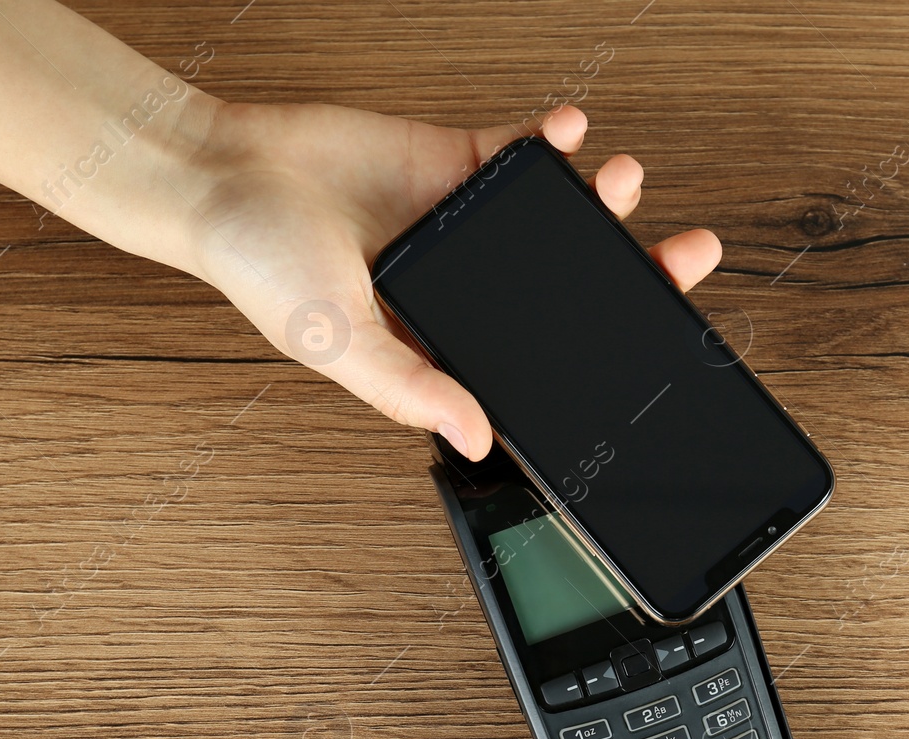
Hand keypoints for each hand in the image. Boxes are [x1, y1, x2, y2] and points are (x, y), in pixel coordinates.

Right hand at [177, 102, 722, 460]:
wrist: (219, 172)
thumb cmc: (260, 263)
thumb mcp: (336, 341)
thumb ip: (409, 386)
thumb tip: (478, 436)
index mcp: (443, 344)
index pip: (539, 359)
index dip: (601, 353)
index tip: (657, 342)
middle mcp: (466, 290)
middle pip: (571, 288)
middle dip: (635, 271)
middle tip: (689, 255)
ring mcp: (465, 227)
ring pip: (559, 220)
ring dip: (603, 200)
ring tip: (625, 181)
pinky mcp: (453, 166)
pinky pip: (520, 156)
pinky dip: (554, 142)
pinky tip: (573, 132)